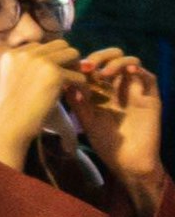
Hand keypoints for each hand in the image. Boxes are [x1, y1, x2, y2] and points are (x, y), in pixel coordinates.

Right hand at [0, 36, 83, 165]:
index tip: (52, 78)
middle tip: (68, 79)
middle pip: (59, 45)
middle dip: (67, 60)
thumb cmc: (13, 110)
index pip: (40, 47)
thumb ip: (33, 68)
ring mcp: (39, 61)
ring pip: (73, 53)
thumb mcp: (16, 82)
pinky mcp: (54, 73)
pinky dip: (83, 88)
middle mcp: (24, 53)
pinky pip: (79, 75)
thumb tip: (69, 58)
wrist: (8, 126)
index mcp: (11, 54)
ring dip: (76, 69)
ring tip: (74, 86)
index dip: (50, 61)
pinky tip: (80, 99)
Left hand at [71, 47, 162, 183]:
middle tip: (88, 66)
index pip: (93, 67)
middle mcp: (117, 87)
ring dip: (117, 62)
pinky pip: (148, 76)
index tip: (71, 68)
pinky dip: (138, 69)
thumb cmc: (106, 144)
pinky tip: (128, 72)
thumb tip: (65, 81)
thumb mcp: (87, 121)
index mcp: (100, 91)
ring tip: (104, 73)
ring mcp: (134, 90)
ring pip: (130, 62)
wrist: (128, 161)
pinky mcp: (150, 97)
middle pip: (111, 59)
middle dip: (100, 56)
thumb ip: (78, 102)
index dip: (82, 63)